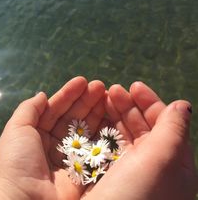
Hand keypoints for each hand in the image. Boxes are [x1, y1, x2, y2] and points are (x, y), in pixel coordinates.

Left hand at [0, 76, 106, 198]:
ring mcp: (69, 159)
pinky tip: (113, 119)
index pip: (55, 110)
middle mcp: (53, 145)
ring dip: (97, 113)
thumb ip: (29, 109)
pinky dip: (104, 135)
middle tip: (101, 86)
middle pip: (73, 118)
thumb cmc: (16, 161)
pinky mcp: (82, 174)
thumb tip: (43, 95)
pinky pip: (95, 151)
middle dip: (86, 101)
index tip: (83, 81)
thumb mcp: (16, 129)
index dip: (68, 95)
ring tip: (108, 95)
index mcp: (36, 135)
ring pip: (86, 132)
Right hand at [85, 82, 197, 199]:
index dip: (151, 102)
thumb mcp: (162, 159)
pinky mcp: (109, 180)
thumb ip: (173, 129)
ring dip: (114, 116)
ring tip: (100, 100)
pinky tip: (93, 125)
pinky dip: (101, 133)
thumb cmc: (139, 195)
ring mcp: (130, 175)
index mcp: (173, 163)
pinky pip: (108, 149)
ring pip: (124, 137)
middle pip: (143, 127)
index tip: (133, 86)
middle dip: (129, 105)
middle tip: (111, 90)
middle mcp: (153, 169)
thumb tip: (182, 105)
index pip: (166, 123)